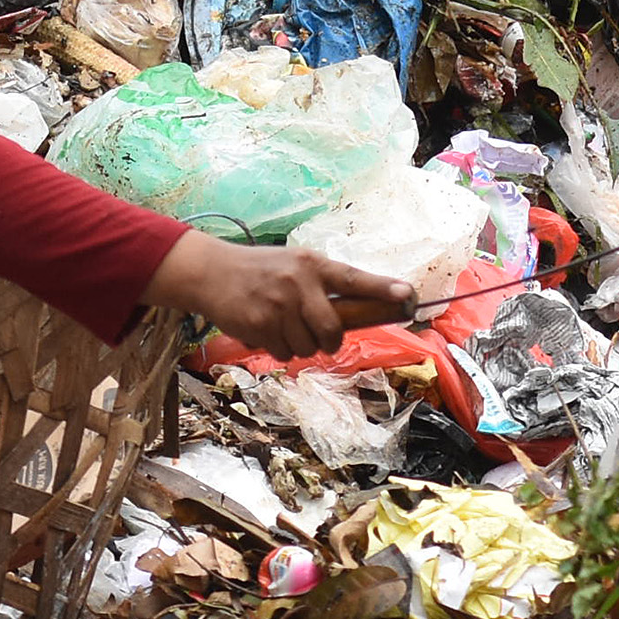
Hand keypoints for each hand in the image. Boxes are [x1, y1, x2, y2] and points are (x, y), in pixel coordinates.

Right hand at [146, 234, 414, 355]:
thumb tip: (354, 313)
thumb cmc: (260, 270)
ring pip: (307, 347)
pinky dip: (278, 349)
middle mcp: (298, 283)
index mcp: (313, 265)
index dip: (382, 289)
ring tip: (283, 325)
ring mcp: (279, 305)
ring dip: (300, 346)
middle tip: (320, 336)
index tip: (406, 295)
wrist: (211, 272)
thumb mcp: (294, 265)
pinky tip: (265, 330)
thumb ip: (322, 284)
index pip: (354, 278)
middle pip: (333, 330)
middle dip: (329, 341)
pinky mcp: (260, 325)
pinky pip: (283, 353)